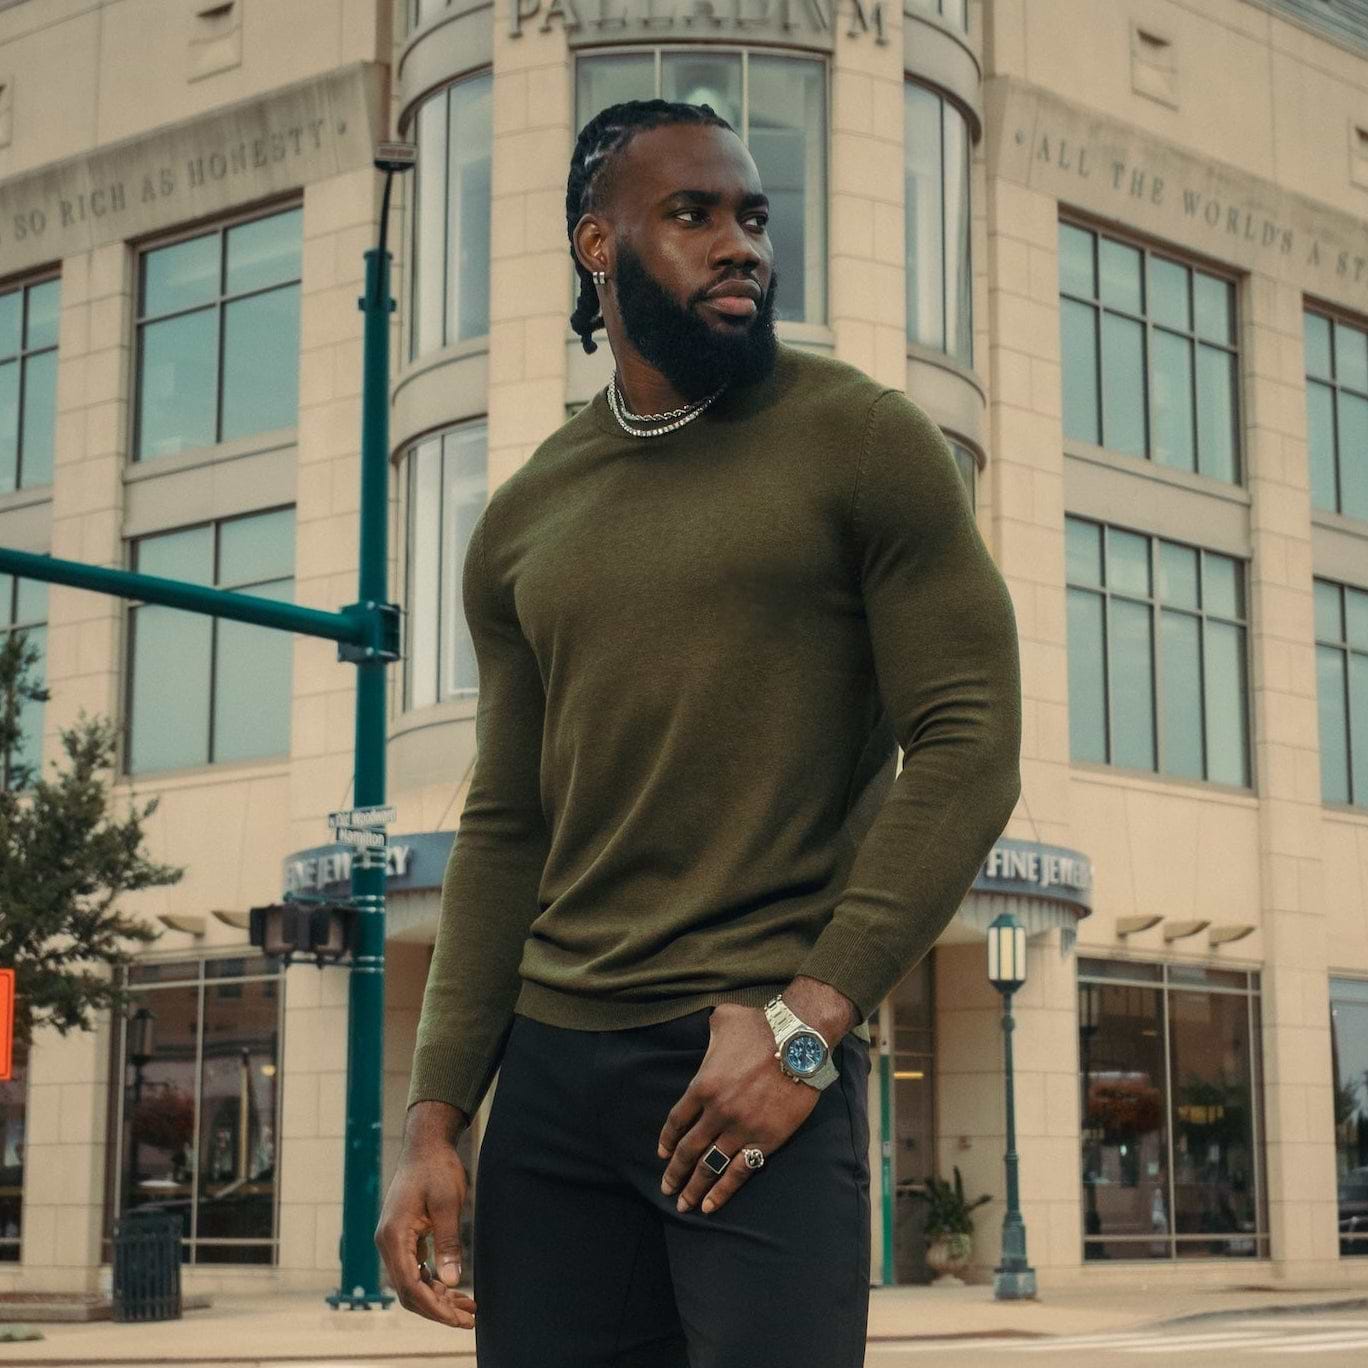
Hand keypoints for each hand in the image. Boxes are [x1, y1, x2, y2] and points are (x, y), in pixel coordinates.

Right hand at [374, 1136, 476, 1329]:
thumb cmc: (437, 1168)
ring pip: (411, 1283)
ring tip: (468, 1308)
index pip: (409, 1285)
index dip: (433, 1307)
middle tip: (469, 1319)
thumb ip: (448, 1241)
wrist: (426, 1144)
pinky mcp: (403, 1238)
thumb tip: (451, 1280)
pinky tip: (455, 1290)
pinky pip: (415, 1270)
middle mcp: (387, 1242)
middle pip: (408, 1291)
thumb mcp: (447, 1203)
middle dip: (437, 1309)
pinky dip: (433, 1283)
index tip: (458, 1319)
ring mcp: (393, 1241)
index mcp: (394, 1235)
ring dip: (437, 1298)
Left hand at [656, 1003, 818, 1215]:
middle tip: (666, 1189)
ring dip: (694, 1188)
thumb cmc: (761, 1024)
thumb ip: (709, 1034)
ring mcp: (741, 1128)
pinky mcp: (766, 1139)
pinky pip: (740, 1171)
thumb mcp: (723, 1021)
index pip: (677, 1120)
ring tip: (684, 1204)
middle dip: (675, 1172)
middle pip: (688, 1149)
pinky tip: (710, 1206)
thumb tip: (708, 1030)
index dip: (667, 1140)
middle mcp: (717, 1111)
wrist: (800, 1038)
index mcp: (703, 1085)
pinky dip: (723, 1191)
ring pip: (710, 1165)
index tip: (662, 1154)